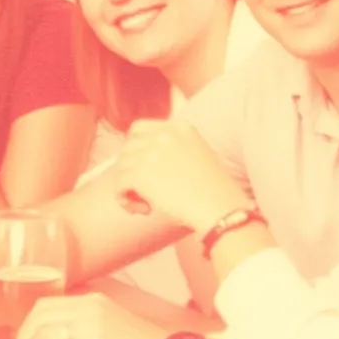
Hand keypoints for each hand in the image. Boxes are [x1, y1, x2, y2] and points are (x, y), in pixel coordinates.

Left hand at [114, 120, 249, 232]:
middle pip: (128, 148)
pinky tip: (143, 210)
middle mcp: (163, 134)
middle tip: (146, 191)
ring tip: (148, 205)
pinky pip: (118, 185)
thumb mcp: (200, 155)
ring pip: (121, 168)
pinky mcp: (139, 173)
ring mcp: (150, 152)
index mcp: (180, 127)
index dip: (135, 150)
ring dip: (130, 188)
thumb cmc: (214, 191)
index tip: (142, 169)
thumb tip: (143, 159)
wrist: (220, 209)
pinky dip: (126, 200)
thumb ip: (175, 148)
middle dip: (131, 170)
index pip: (139, 128)